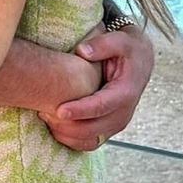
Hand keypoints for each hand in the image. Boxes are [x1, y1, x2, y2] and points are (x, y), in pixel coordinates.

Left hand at [39, 27, 153, 150]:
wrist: (139, 62)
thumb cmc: (127, 49)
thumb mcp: (120, 40)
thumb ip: (103, 43)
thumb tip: (82, 51)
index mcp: (126, 93)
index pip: (101, 107)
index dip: (80, 110)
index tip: (59, 110)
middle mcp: (123, 113)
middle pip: (93, 128)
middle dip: (68, 125)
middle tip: (43, 113)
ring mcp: (115, 123)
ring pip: (90, 139)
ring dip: (66, 134)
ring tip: (45, 118)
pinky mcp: (108, 128)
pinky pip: (89, 143)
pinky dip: (71, 140)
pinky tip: (53, 127)